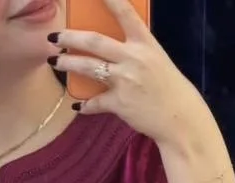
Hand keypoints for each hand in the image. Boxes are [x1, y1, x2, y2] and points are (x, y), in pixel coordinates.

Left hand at [51, 0, 223, 161]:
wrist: (179, 118)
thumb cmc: (168, 87)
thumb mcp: (156, 59)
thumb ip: (135, 50)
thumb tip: (111, 47)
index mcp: (145, 42)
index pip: (124, 12)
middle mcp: (133, 58)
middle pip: (94, 41)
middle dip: (70, 37)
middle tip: (55, 37)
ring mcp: (125, 81)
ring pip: (88, 67)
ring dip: (68, 64)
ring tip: (55, 62)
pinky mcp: (119, 104)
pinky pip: (94, 103)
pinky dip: (84, 105)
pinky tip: (76, 105)